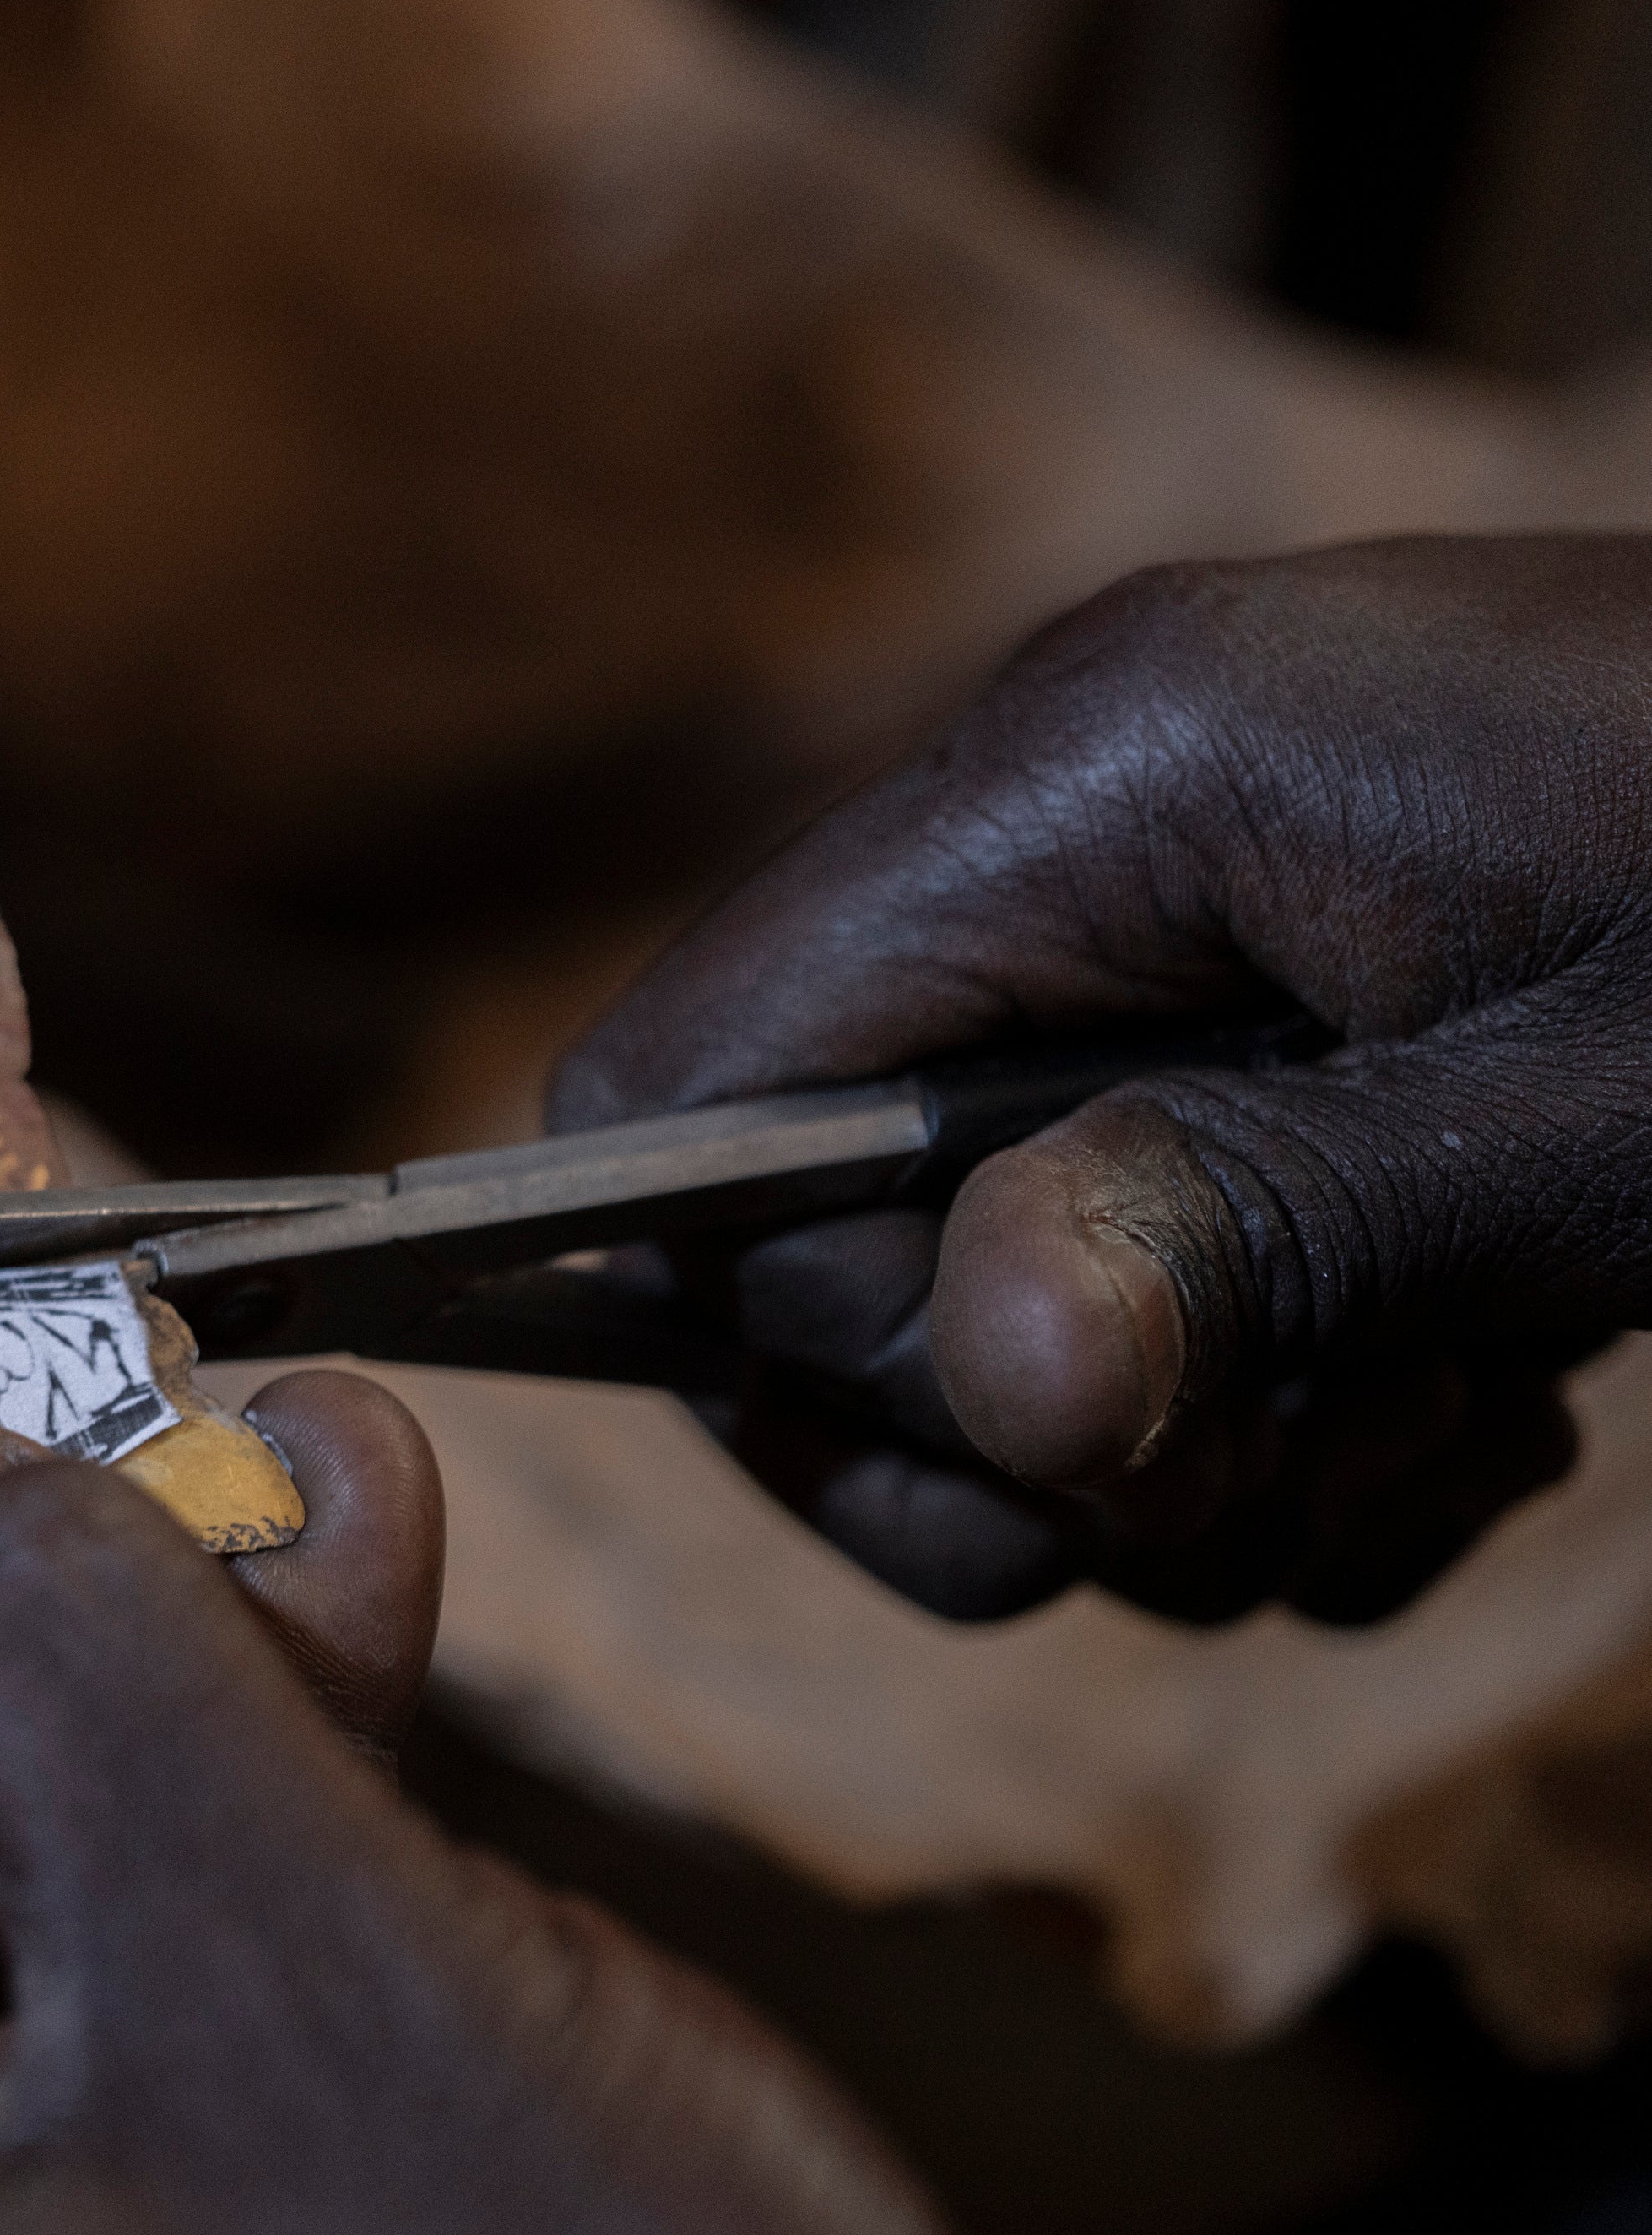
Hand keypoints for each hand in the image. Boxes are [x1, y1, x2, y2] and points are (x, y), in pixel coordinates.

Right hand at [556, 535, 1651, 1621]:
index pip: (677, 1089)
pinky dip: (1273, 1414)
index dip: (778, 1320)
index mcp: (1098, 774)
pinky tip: (1476, 1392)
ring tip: (1440, 1423)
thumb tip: (983, 1380)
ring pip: (971, 1300)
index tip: (1046, 1433)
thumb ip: (1278, 1235)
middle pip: (796, 1233)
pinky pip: (1129, 1285)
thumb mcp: (1621, 1121)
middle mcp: (1079, 822)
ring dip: (1175, 1449)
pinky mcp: (1264, 1013)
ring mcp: (1165, 919)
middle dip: (1011, 1427)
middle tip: (1276, 1460)